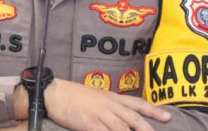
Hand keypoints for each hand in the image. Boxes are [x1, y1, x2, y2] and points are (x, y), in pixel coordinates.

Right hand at [43, 77, 170, 130]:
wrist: (53, 93)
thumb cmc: (71, 94)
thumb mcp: (93, 96)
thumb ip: (107, 105)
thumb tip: (119, 116)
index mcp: (110, 96)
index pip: (135, 103)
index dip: (152, 111)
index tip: (167, 117)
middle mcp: (108, 105)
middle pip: (134, 119)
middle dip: (147, 130)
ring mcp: (100, 115)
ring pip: (123, 130)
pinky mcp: (89, 124)